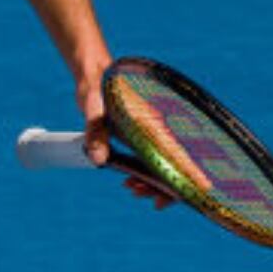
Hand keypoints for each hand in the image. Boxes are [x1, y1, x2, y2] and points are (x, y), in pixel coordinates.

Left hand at [78, 68, 169, 207]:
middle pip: (173, 165)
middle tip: (140, 195)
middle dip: (160, 187)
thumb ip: (96, 133)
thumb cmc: (97, 87)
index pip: (178, 158)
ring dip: (150, 182)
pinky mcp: (141, 135)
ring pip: (161, 164)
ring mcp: (151, 133)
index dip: (178, 183)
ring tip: (131, 188)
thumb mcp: (93, 110)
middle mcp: (159, 130)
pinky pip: (149, 158)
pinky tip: (130, 180)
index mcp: (156, 124)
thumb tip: (98, 161)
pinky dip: (143, 172)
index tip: (166, 199)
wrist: (95, 72)